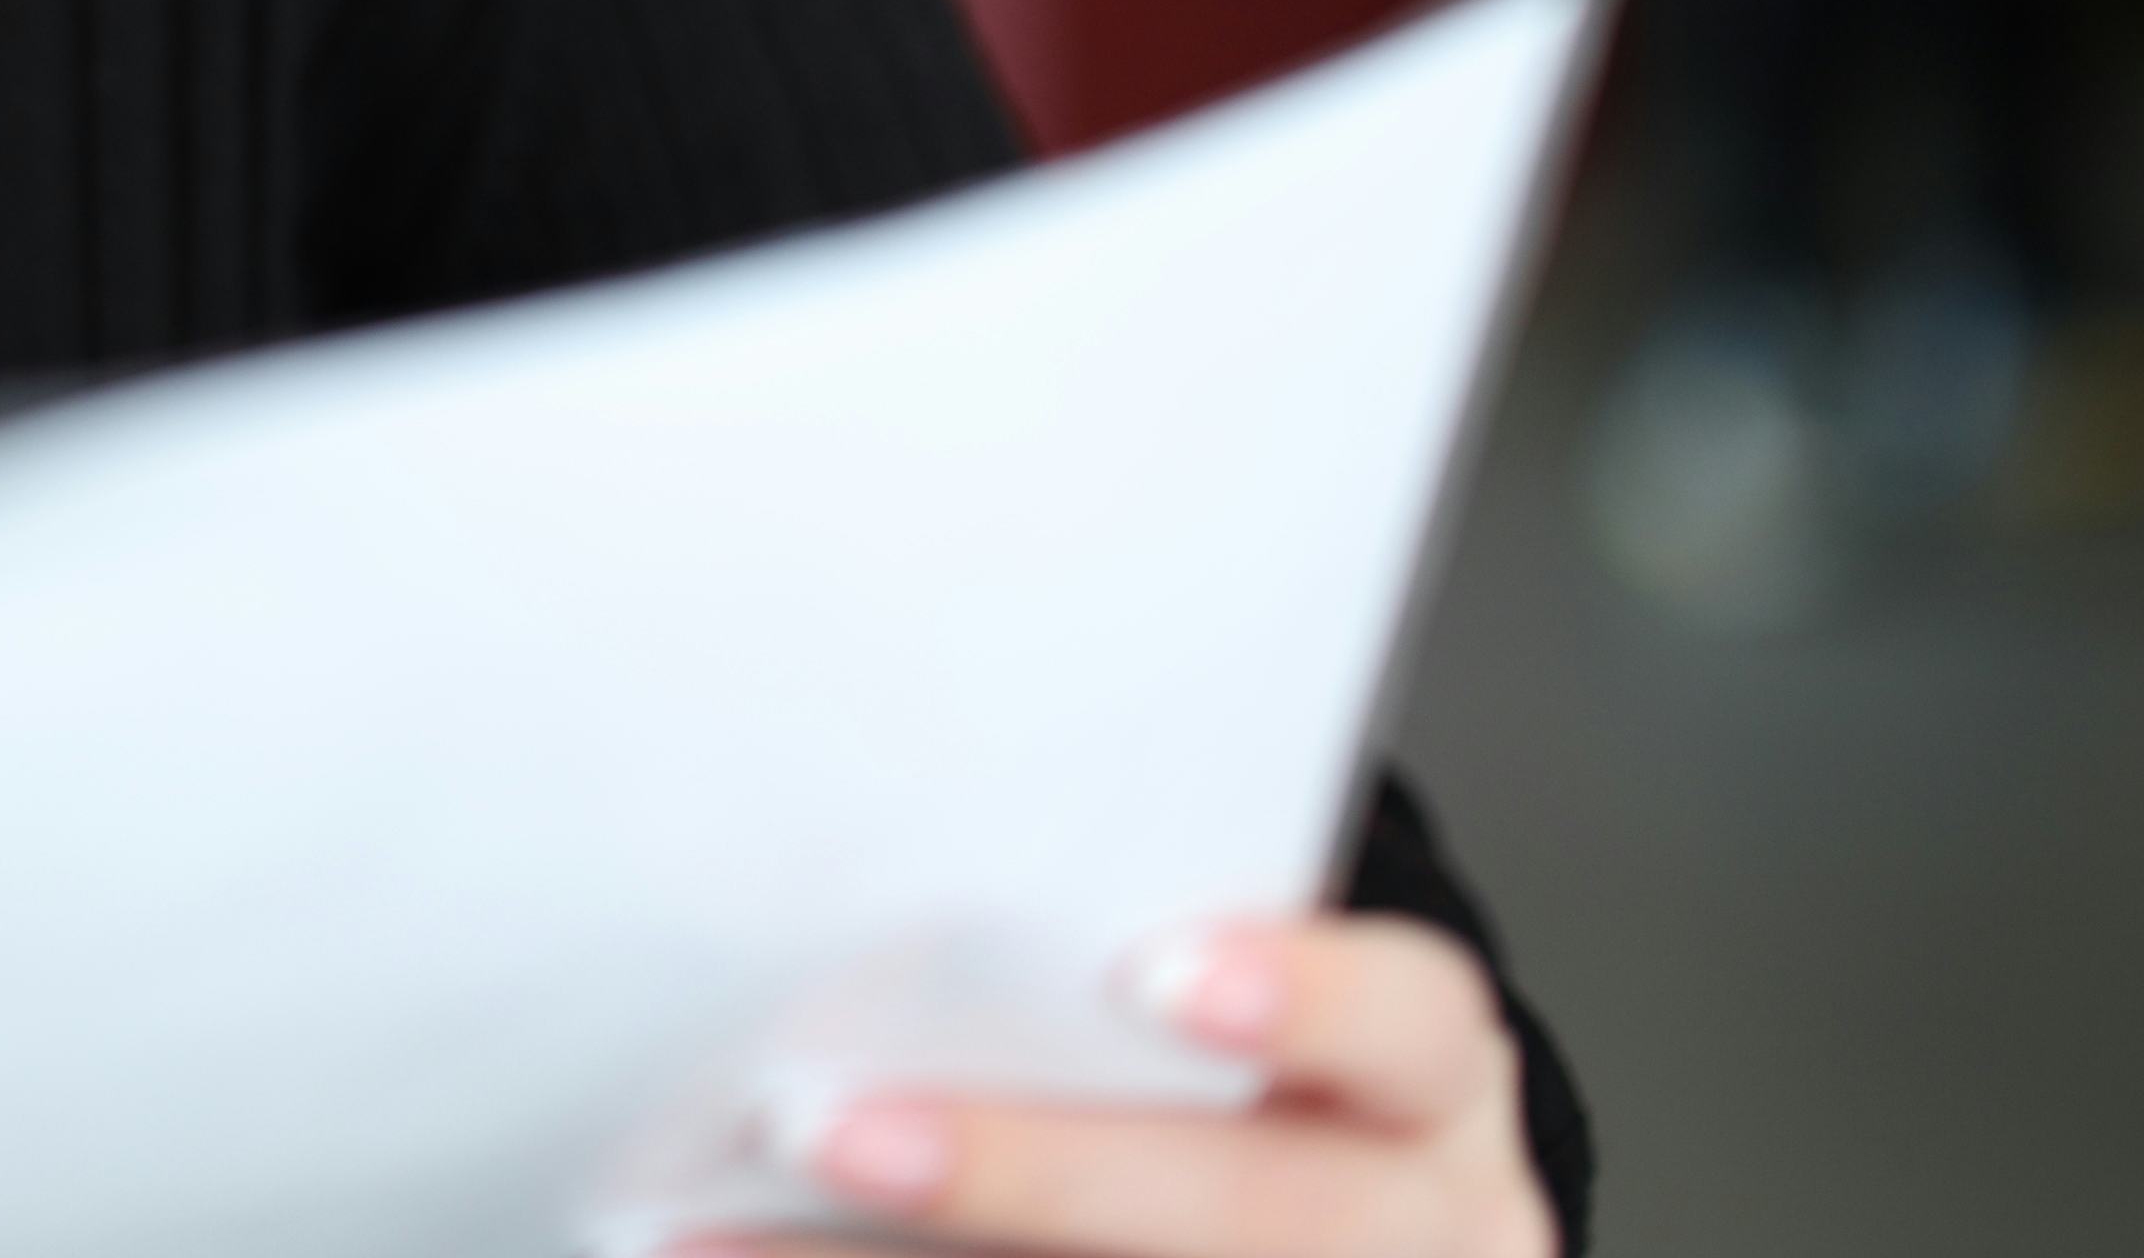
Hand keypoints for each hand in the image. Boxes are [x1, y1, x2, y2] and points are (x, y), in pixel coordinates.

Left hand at [716, 916, 1547, 1257]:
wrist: (1339, 1249)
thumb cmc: (1247, 1096)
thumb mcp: (1246, 1023)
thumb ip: (1098, 976)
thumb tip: (868, 918)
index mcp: (1429, 1087)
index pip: (1408, 1022)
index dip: (1305, 997)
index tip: (1140, 973)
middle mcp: (1424, 1227)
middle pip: (1268, 1212)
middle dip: (1035, 1172)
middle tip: (831, 1126)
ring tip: (714, 1246)